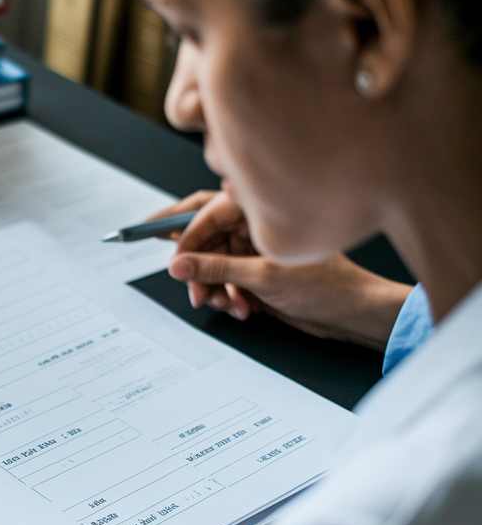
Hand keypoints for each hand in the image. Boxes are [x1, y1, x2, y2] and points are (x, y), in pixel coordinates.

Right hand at [149, 188, 412, 349]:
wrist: (354, 314)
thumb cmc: (328, 285)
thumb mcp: (262, 277)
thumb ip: (215, 268)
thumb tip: (177, 264)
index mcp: (259, 210)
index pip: (205, 213)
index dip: (184, 237)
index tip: (171, 259)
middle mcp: (254, 226)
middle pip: (204, 239)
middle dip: (196, 268)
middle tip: (191, 287)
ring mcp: (254, 250)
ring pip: (212, 265)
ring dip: (213, 289)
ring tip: (224, 304)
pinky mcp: (256, 273)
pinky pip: (225, 283)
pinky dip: (228, 298)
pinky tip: (243, 309)